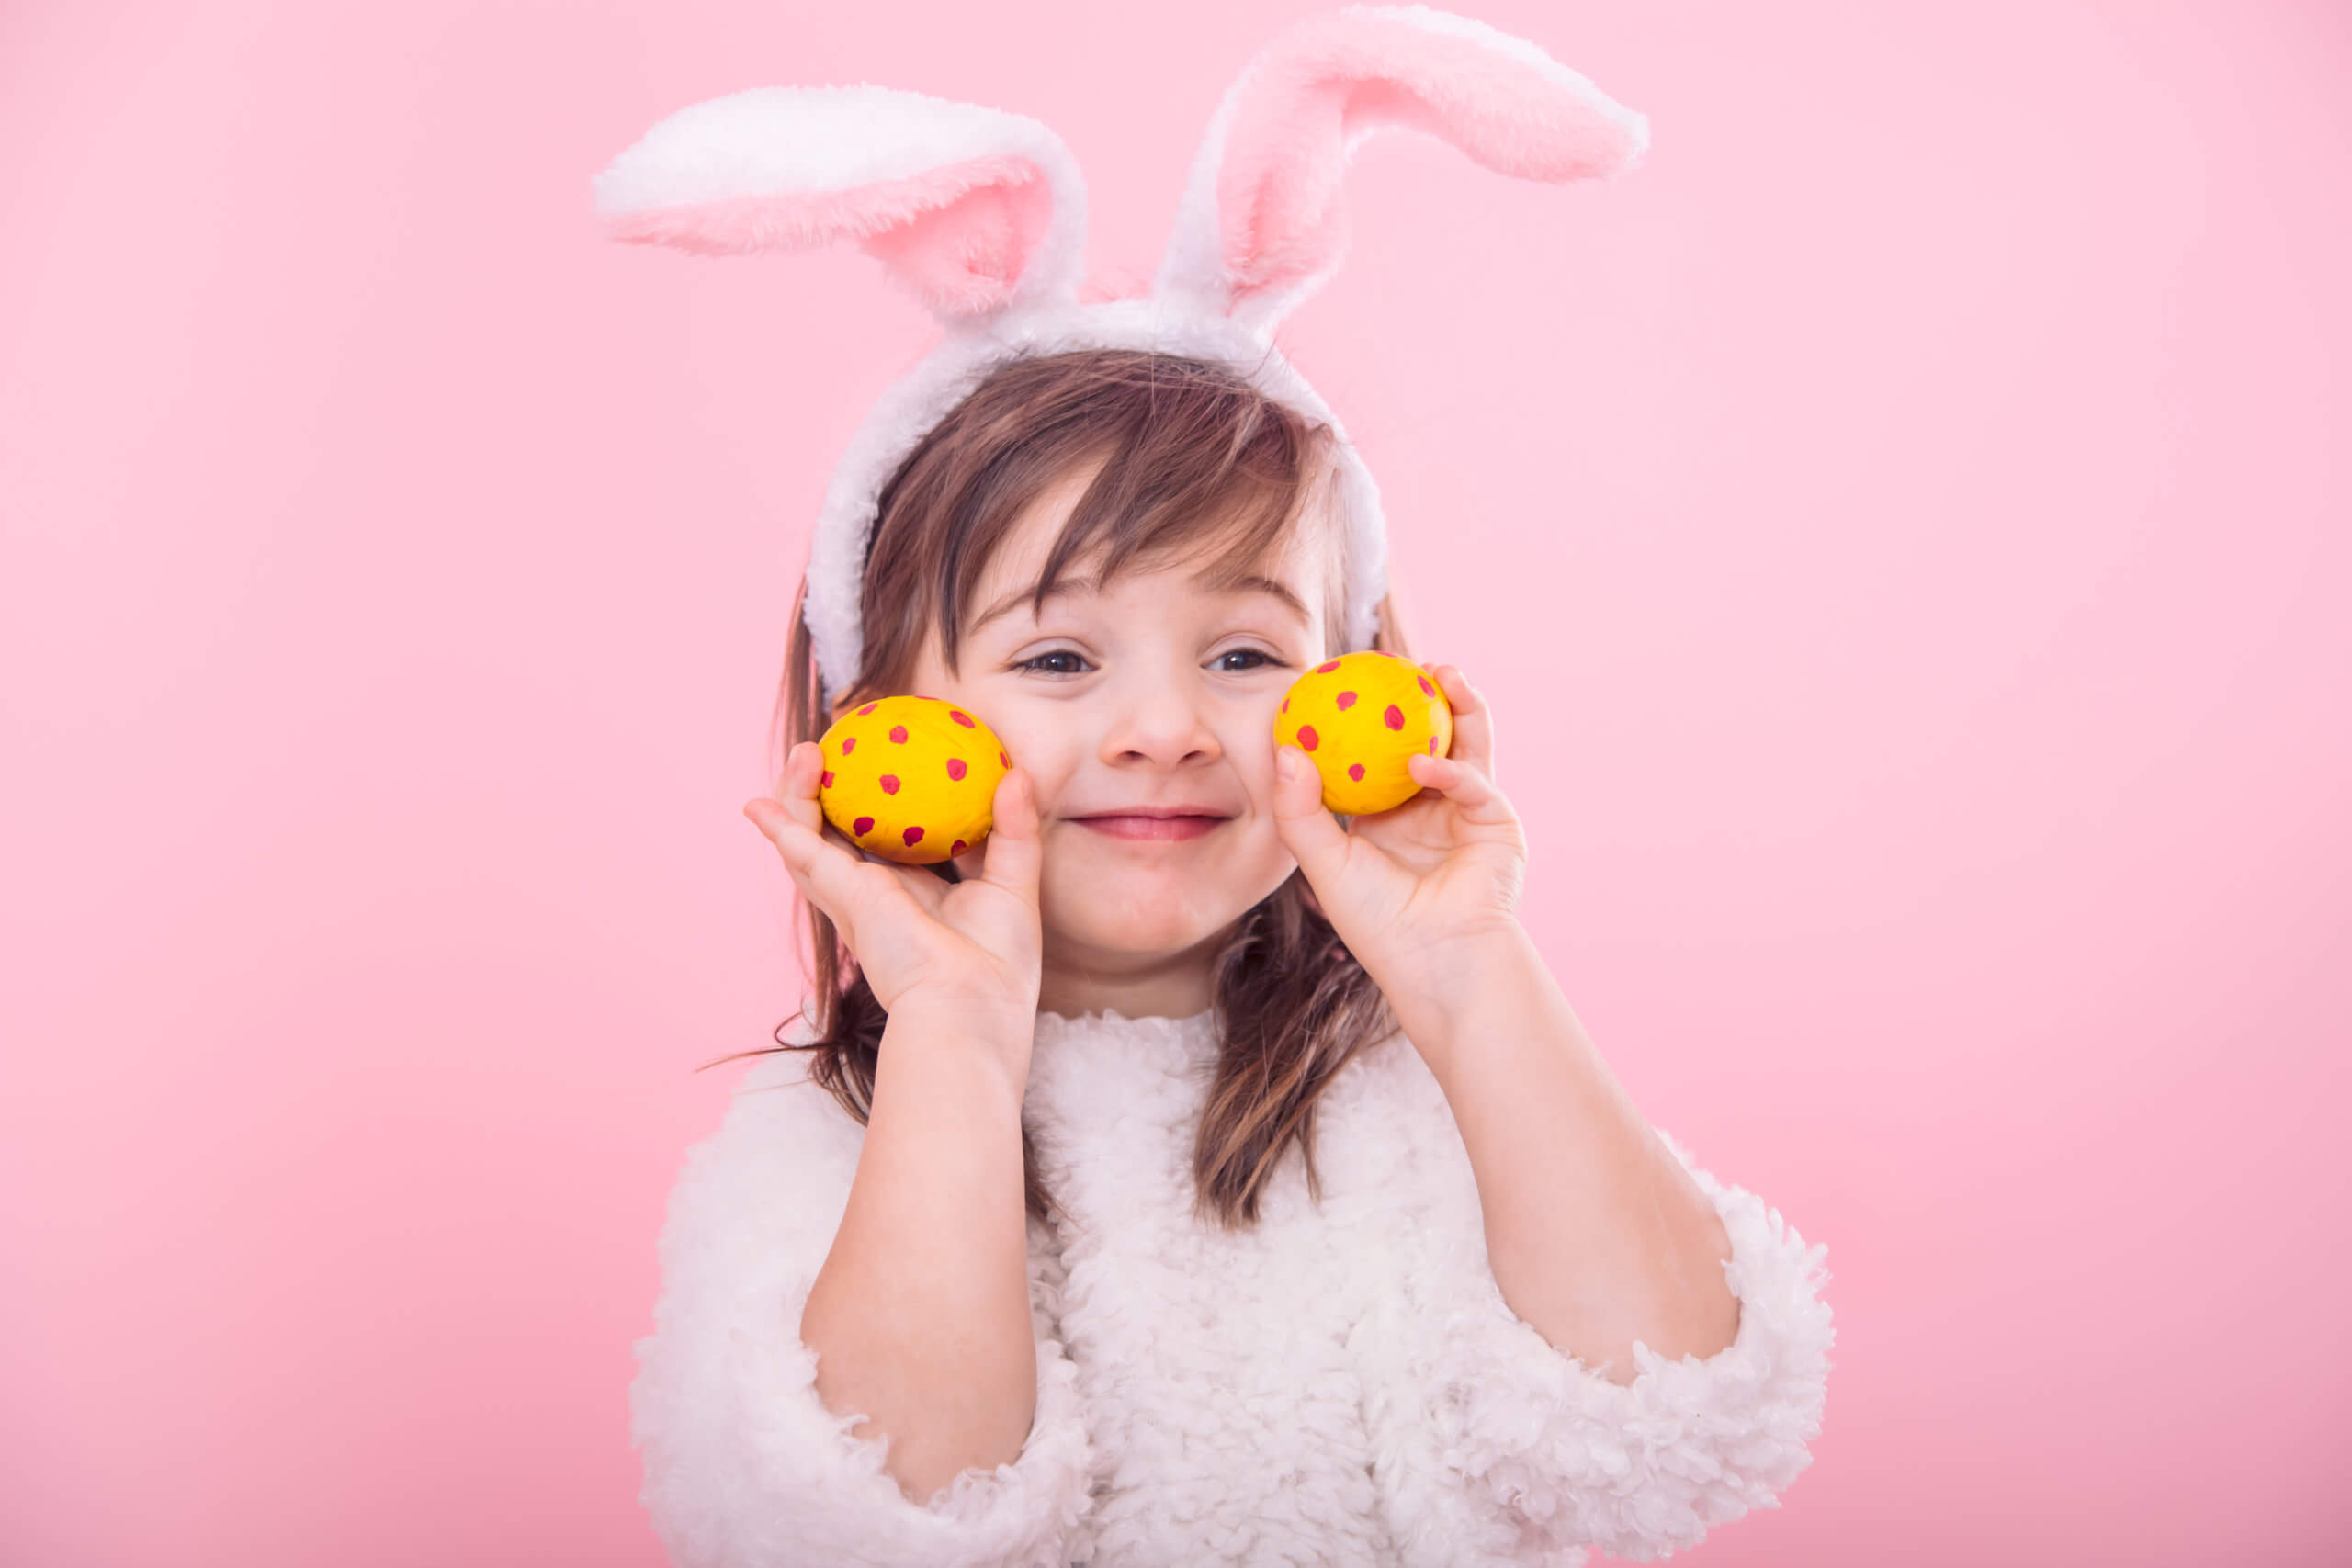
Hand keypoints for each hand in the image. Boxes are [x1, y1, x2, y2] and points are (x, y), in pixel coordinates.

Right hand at [744, 742, 1044, 1026]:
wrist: (969, 1006)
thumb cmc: (997, 964)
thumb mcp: (1014, 884)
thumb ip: (1015, 830)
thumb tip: (1017, 775)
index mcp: (916, 893)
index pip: (891, 843)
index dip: (881, 807)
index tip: (885, 762)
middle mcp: (879, 895)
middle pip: (841, 836)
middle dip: (831, 794)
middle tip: (837, 749)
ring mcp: (855, 898)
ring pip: (812, 841)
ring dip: (799, 797)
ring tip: (805, 753)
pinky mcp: (845, 897)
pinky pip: (804, 855)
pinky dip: (781, 828)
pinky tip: (757, 806)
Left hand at [1269, 662, 1528, 997]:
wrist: (1437, 964)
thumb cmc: (1377, 924)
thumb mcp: (1327, 864)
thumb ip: (1301, 811)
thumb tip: (1285, 749)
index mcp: (1388, 815)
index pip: (1375, 753)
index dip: (1366, 716)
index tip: (1344, 680)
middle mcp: (1429, 806)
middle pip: (1428, 735)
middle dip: (1422, 695)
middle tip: (1400, 662)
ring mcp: (1466, 811)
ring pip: (1465, 743)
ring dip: (1458, 705)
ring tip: (1439, 672)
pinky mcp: (1496, 822)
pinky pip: (1473, 782)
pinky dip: (1450, 769)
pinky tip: (1424, 763)